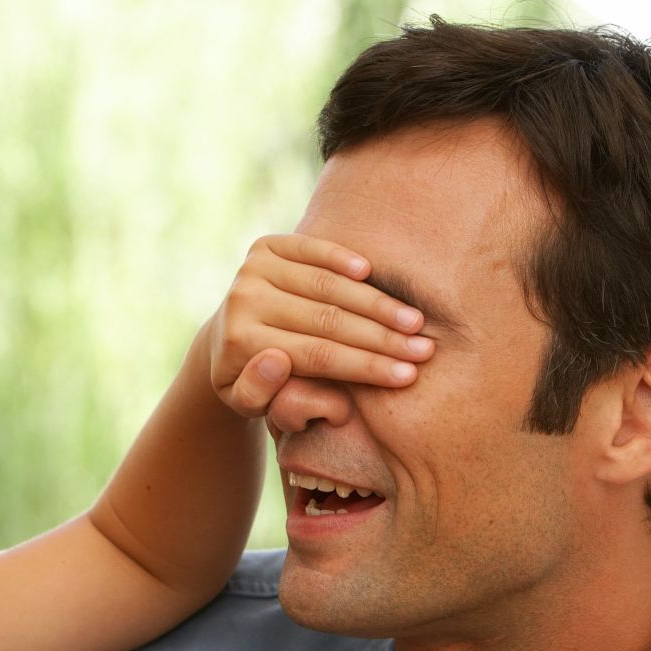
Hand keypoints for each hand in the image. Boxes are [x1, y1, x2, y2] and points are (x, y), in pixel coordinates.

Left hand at [207, 234, 433, 416]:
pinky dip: (343, 258)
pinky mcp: (265, 247)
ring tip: (415, 321)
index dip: (367, 366)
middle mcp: (244, 300)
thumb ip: (257, 393)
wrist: (224, 338)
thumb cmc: (253, 381)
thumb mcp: (246, 403)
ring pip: (327, 286)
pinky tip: (371, 272)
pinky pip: (312, 249)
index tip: (408, 375)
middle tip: (425, 349)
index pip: (318, 356)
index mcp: (241, 343)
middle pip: (327, 320)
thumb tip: (276, 359)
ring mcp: (253, 269)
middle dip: (382, 337)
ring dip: (376, 303)